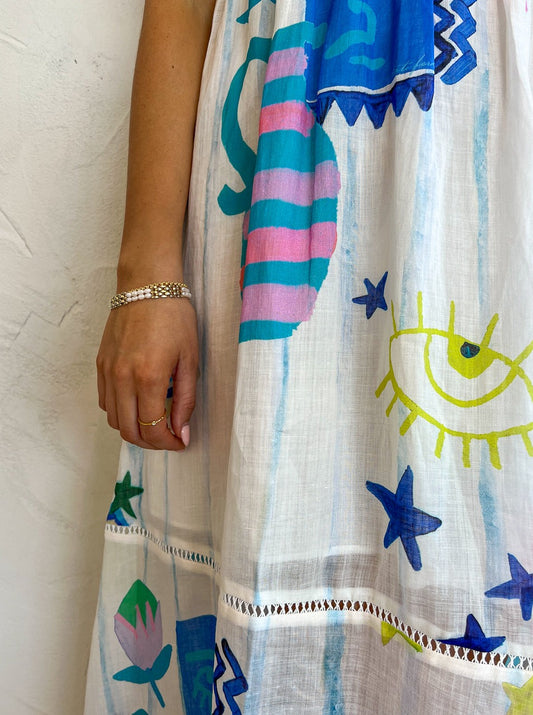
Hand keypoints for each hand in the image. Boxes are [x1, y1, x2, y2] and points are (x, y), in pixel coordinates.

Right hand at [96, 297, 197, 449]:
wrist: (147, 285)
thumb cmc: (175, 317)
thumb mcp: (190, 359)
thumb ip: (186, 399)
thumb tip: (181, 431)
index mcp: (148, 378)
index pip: (152, 429)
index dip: (167, 444)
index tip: (180, 442)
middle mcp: (123, 378)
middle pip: (129, 431)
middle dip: (151, 443)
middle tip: (168, 437)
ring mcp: (108, 372)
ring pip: (113, 420)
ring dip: (134, 429)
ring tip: (154, 422)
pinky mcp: (100, 364)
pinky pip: (105, 401)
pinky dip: (120, 412)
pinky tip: (137, 405)